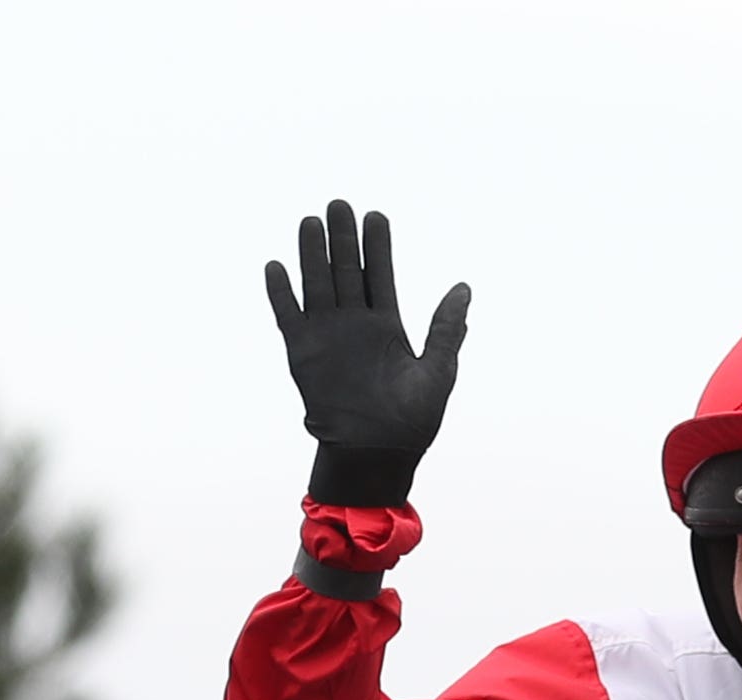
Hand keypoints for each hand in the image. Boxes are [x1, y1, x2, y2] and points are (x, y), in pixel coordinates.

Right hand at [262, 200, 470, 505]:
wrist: (377, 455)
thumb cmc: (412, 422)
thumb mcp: (438, 372)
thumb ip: (446, 329)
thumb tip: (464, 287)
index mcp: (386, 327)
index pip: (379, 275)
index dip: (377, 246)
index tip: (376, 216)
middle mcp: (354, 325)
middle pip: (345, 270)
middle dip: (343, 238)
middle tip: (339, 204)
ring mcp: (327, 336)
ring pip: (316, 284)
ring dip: (312, 254)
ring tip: (311, 221)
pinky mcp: (302, 353)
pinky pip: (288, 316)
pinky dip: (281, 292)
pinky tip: (277, 265)